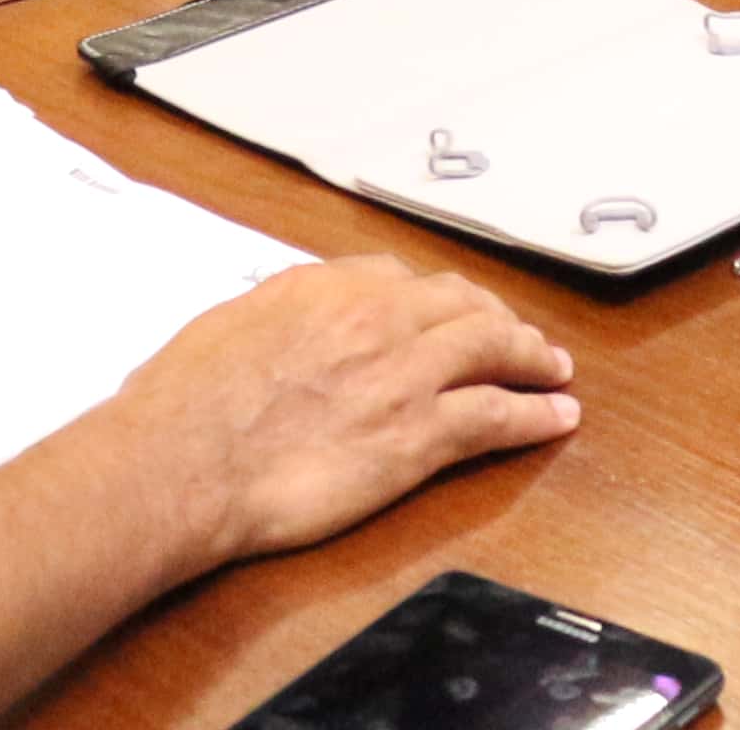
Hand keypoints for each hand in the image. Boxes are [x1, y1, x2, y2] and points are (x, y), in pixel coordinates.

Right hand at [121, 259, 576, 564]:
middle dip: (496, 318)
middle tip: (516, 335)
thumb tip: (275, 333)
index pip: (399, 278)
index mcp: (323, 286)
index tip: (444, 309)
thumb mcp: (224, 327)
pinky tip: (556, 417)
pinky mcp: (418, 437)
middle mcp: (374, 318)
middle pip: (460, 305)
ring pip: (493, 349)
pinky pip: (496, 416)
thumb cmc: (183, 405)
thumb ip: (269, 320)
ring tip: (554, 369)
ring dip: (533, 357)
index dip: (432, 297)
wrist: (184, 461)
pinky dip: (535, 414)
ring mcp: (403, 375)